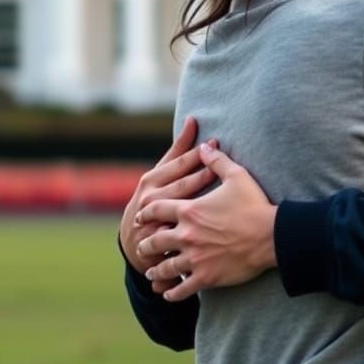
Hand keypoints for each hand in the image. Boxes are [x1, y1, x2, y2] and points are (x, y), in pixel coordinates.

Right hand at [118, 117, 216, 275]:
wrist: (134, 241)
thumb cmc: (153, 198)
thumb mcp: (160, 174)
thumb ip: (177, 151)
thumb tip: (193, 120)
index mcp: (150, 180)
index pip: (178, 164)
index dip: (198, 153)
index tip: (217, 141)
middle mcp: (149, 200)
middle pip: (183, 186)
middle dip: (205, 174)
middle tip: (228, 166)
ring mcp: (152, 222)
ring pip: (183, 212)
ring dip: (205, 204)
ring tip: (229, 194)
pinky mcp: (158, 243)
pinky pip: (180, 238)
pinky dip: (197, 233)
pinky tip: (218, 227)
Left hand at [135, 144, 277, 301]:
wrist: (271, 236)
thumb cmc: (255, 205)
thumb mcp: (237, 176)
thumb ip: (216, 161)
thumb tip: (203, 146)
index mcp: (189, 211)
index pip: (156, 210)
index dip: (145, 213)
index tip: (140, 217)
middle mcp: (186, 235)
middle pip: (154, 241)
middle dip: (146, 244)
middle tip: (142, 247)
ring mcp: (195, 258)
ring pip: (165, 267)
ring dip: (155, 270)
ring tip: (151, 272)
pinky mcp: (206, 277)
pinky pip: (182, 288)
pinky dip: (173, 292)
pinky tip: (168, 293)